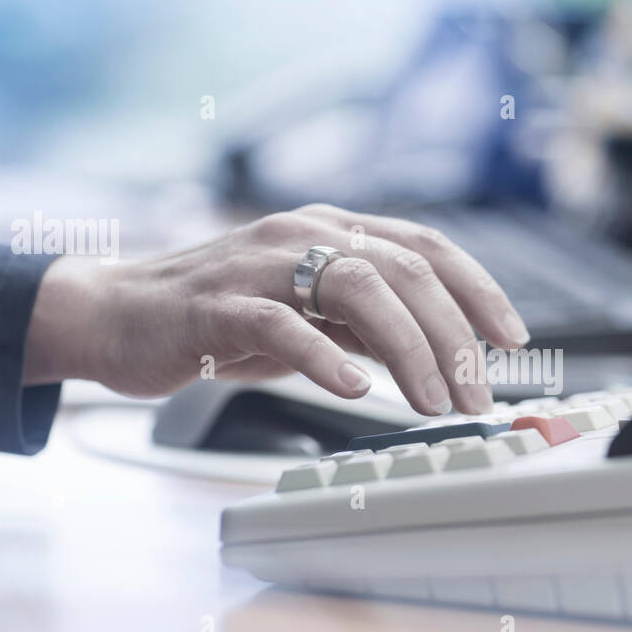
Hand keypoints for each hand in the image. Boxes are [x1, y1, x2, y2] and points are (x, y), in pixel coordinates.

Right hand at [22, 204, 529, 414]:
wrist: (118, 316)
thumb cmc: (222, 319)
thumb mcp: (311, 315)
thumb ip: (369, 323)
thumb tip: (442, 355)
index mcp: (333, 230)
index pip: (426, 246)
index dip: (478, 289)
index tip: (512, 339)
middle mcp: (305, 232)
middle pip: (406, 270)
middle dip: (455, 336)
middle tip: (478, 394)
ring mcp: (261, 262)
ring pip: (358, 288)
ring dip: (409, 348)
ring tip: (434, 401)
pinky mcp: (218, 303)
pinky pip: (282, 323)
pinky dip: (324, 355)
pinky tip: (354, 389)